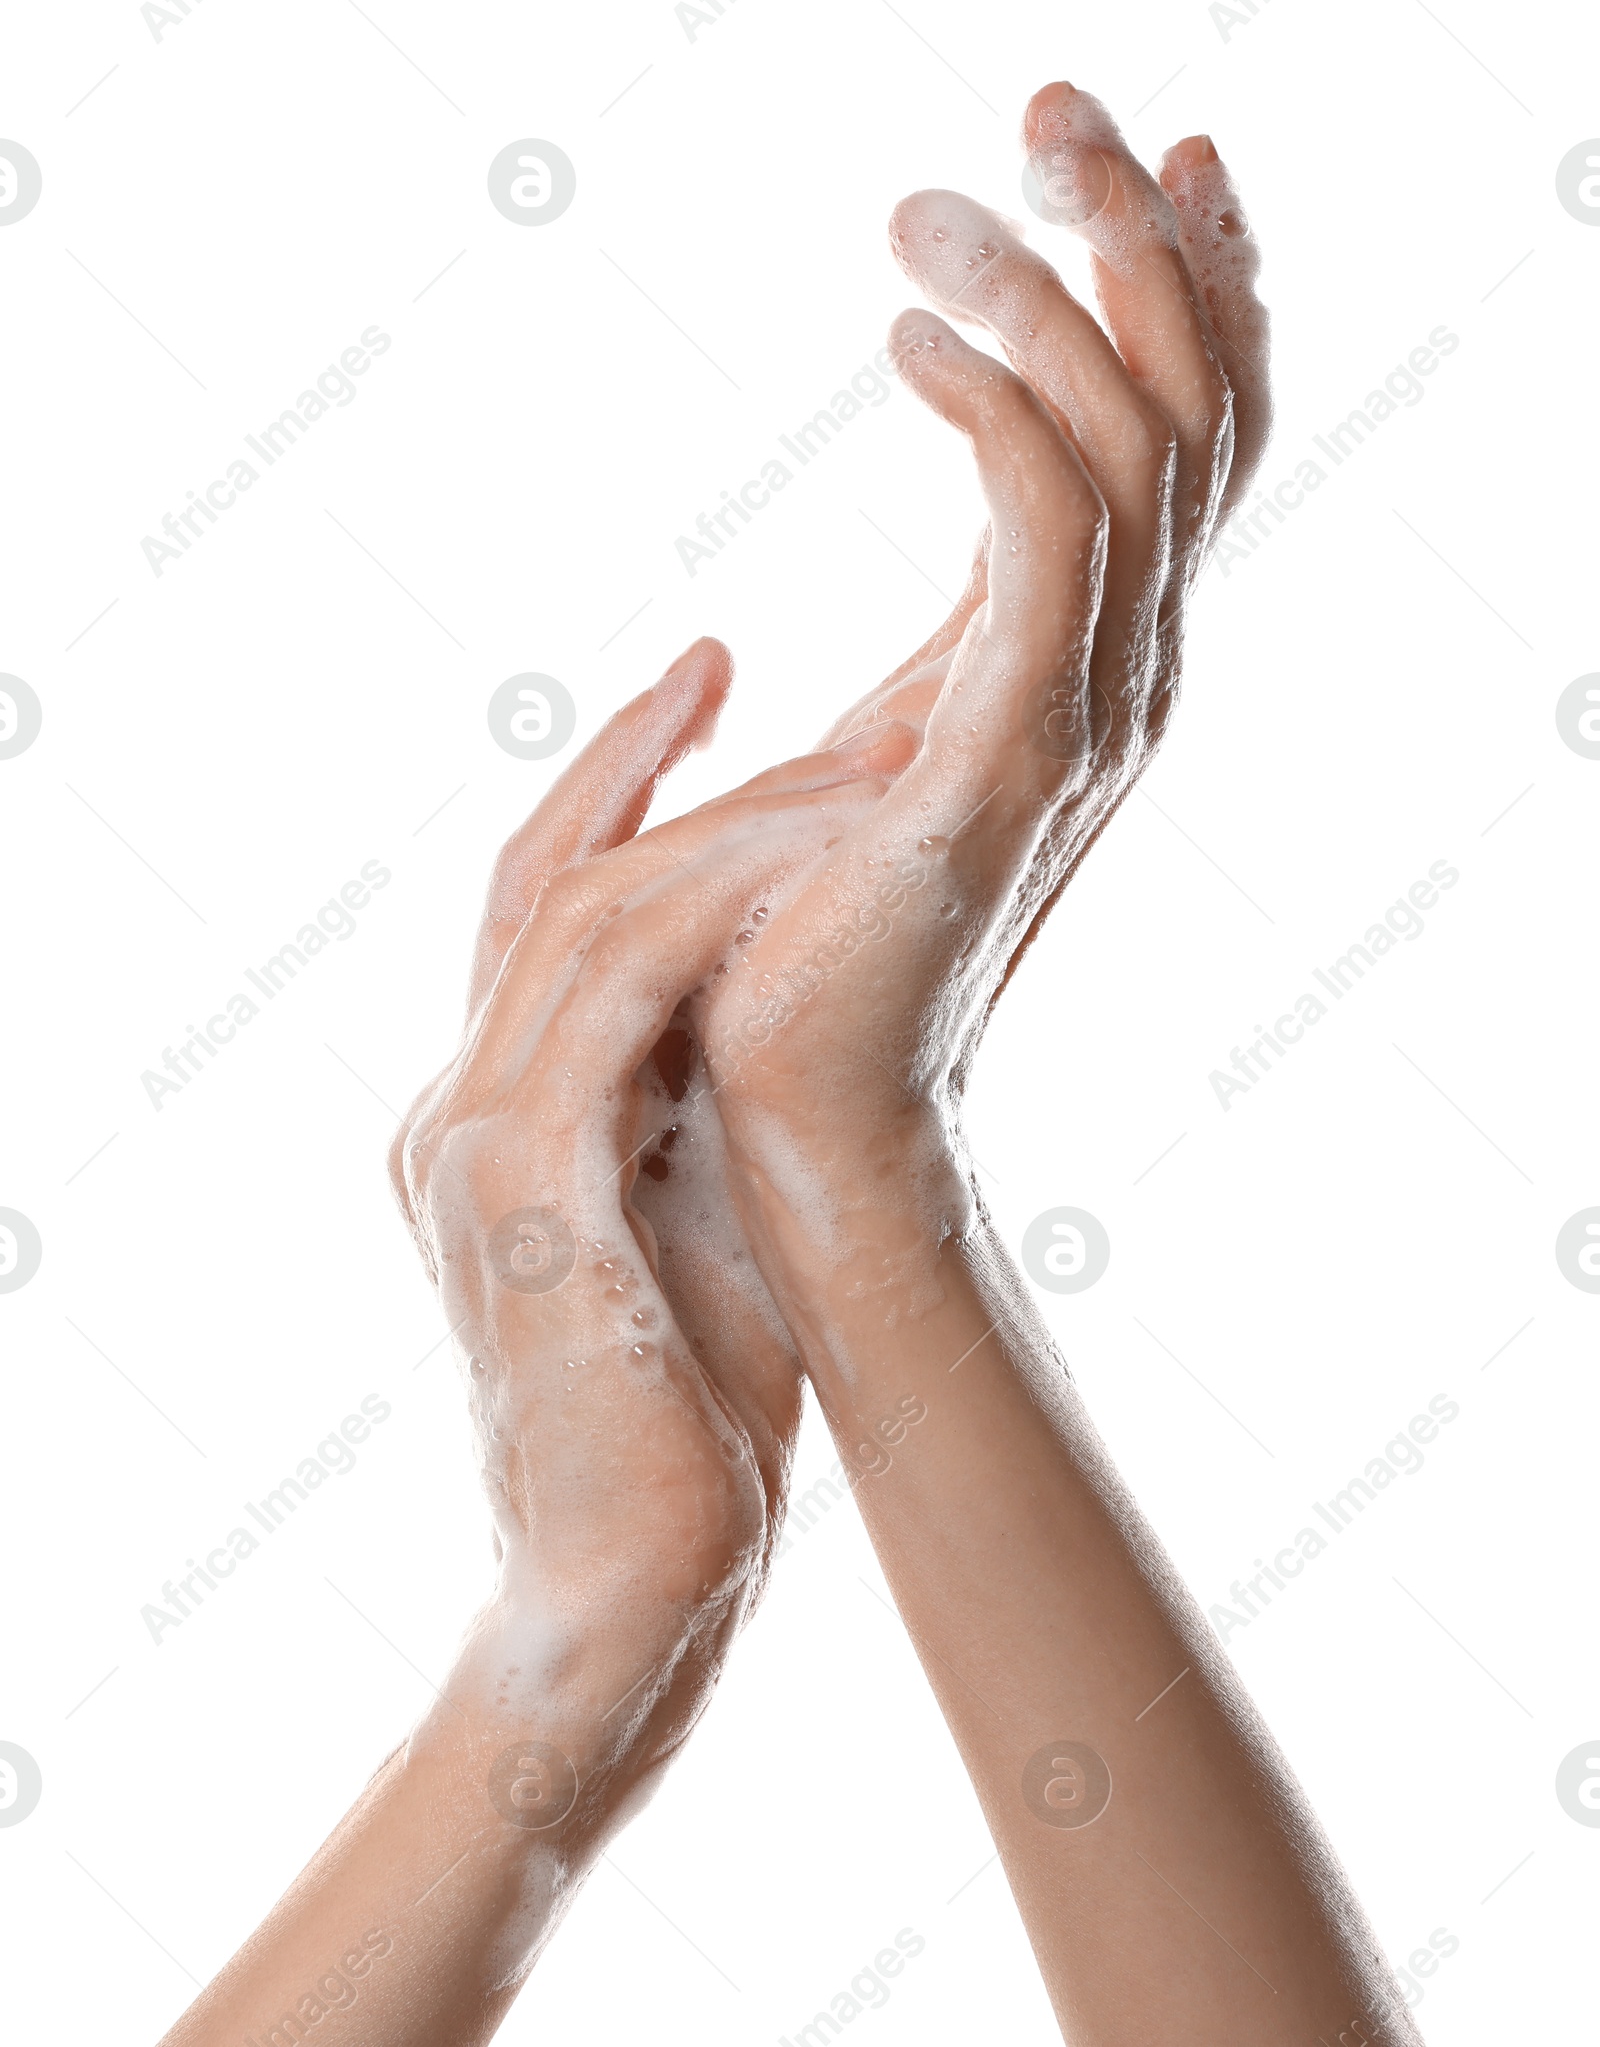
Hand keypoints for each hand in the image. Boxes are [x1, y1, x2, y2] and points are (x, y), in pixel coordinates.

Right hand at [388, 656, 906, 1816]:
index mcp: (495, 1106)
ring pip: (589, 911)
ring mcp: (468, 1139)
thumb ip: (708, 1095)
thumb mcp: (704, 1212)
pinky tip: (819, 871)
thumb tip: (795, 987)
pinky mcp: (515, 1189)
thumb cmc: (691, 1418)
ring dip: (737, 824)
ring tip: (867, 767)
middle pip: (555, 873)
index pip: (545, 898)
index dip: (621, 774)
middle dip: (677, 763)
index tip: (713, 672)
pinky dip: (712, 916)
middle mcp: (456, 1103)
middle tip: (788, 675)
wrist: (632, 1590)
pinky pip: (611, 997)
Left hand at [698, 85, 1269, 1240]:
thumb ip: (955, 630)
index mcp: (1101, 664)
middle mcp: (1127, 675)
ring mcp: (1086, 717)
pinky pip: (1045, 536)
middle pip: (1198, 406)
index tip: (1164, 145)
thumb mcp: (898, 740)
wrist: (795, 1104)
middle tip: (1048, 100)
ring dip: (1047, 294)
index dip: (1203, 284)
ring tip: (922, 210)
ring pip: (1137, 444)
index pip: (1199, 437)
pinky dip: (1000, 413)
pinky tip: (902, 341)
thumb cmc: (813, 929)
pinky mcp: (1006, 753)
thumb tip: (938, 546)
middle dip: (1140, 232)